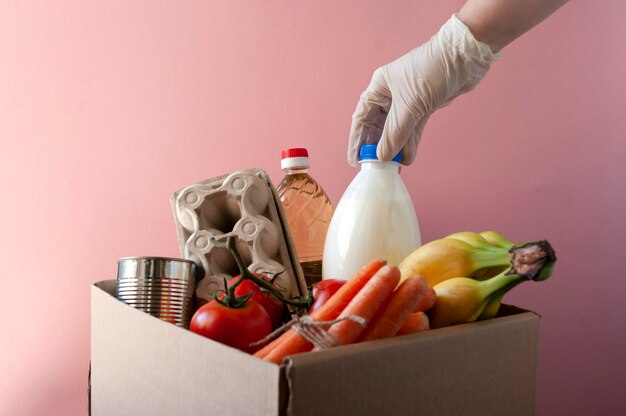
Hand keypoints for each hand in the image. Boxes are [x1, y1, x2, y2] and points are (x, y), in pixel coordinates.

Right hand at [347, 15, 498, 165]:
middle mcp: (389, 94)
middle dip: (377, 147)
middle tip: (376, 167)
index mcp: (379, 87)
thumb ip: (395, 133)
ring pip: (396, 129)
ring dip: (396, 148)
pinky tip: (408, 158)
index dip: (357, 140)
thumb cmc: (432, 70)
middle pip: (378, 126)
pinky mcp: (423, 106)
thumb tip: (382, 155)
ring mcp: (406, 101)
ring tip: (394, 167)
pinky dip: (410, 142)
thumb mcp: (409, 105)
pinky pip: (412, 128)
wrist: (464, 58)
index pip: (361, 118)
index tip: (355, 160)